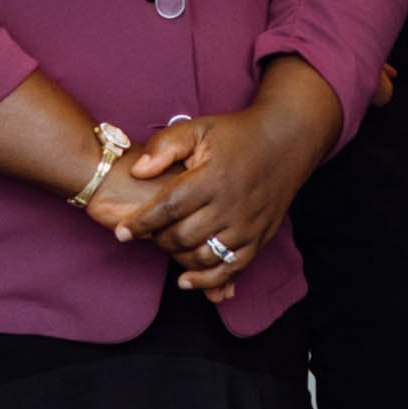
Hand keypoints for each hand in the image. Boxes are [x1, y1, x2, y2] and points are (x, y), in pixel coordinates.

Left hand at [132, 68, 335, 296]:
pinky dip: (207, 280)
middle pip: (183, 236)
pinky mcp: (260, 238)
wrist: (286, 141)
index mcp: (213, 177)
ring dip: (178, 257)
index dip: (141, 222)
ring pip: (203, 256)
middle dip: (157, 238)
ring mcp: (248, 225)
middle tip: (148, 232)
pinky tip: (186, 280)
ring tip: (167, 245)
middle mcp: (232, 204)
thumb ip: (165, 146)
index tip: (121, 232)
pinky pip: (231, 268)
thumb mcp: (199, 128)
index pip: (168, 207)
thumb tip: (139, 171)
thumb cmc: (236, 135)